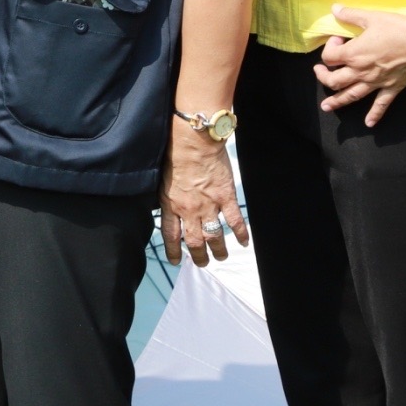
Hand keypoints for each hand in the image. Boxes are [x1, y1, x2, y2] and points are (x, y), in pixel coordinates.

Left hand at [160, 121, 247, 267]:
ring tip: (220, 256)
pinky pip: (235, 221)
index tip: (176, 261)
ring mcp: (209, 205)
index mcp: (170, 204)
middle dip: (198, 256)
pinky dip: (241, 234)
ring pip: (214, 236)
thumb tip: (167, 207)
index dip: (173, 251)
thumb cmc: (175, 154)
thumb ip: (166, 197)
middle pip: (194, 241)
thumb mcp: (162, 179)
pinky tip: (244, 242)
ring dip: (218, 250)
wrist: (193, 141)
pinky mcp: (226, 197)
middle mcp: (189, 210)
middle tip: (202, 263)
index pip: (170, 235)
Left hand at [316, 5, 405, 125]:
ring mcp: (376, 82)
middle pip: (334, 81)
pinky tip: (369, 123)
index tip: (339, 39)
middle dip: (323, 77)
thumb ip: (350, 15)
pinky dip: (374, 115)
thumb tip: (334, 8)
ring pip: (351, 96)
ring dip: (337, 102)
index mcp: (354, 54)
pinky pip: (381, 105)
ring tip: (326, 107)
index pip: (329, 57)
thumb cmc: (398, 28)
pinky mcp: (392, 88)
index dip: (329, 48)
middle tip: (320, 72)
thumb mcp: (371, 18)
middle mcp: (361, 71)